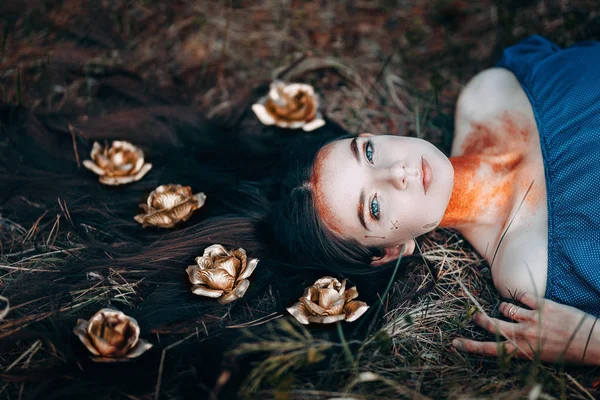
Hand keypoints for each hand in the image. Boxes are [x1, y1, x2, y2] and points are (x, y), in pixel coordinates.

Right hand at [452, 293, 599, 364]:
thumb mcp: (541, 358)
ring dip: (504, 308)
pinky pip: (522, 297)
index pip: (489, 349)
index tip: (455, 342)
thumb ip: (523, 349)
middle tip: (475, 316)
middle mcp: (523, 335)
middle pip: (491, 324)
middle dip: (480, 319)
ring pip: (505, 308)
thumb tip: (509, 343)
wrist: (593, 343)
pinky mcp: (543, 305)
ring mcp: (532, 319)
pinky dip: (522, 298)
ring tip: (509, 309)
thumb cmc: (569, 354)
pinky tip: (526, 300)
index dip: (470, 346)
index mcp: (522, 351)